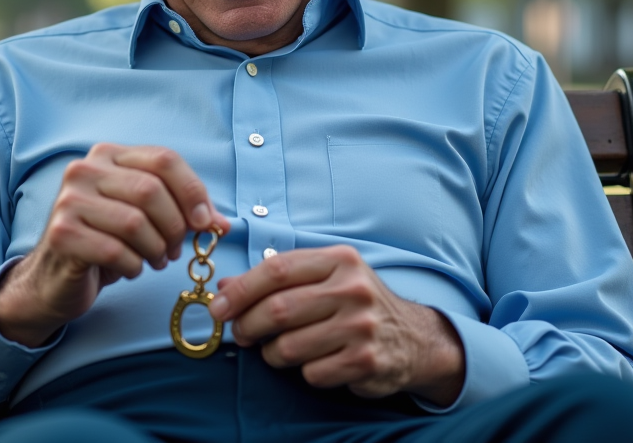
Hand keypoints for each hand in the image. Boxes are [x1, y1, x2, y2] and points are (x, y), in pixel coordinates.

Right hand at [0, 143, 229, 346]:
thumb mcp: (145, 218)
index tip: (205, 222)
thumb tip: (222, 224)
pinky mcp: (62, 234)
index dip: (192, 191)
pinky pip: (115, 251)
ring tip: (154, 260)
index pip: (164, 159)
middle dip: (174, 226)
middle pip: (151, 190)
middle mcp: (85, 170)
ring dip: (155, 249)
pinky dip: (133, 266)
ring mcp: (69, 200)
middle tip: (174, 249)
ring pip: (135, 222)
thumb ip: (182, 212)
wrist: (55, 278)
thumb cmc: (106, 242)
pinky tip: (130, 269)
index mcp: (109, 155)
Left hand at [209, 245, 464, 406]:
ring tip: (282, 349)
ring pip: (288, 347)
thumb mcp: (326, 278)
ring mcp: (361, 327)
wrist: (413, 338)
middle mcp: (353, 289)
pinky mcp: (366, 361)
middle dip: (248, 326)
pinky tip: (318, 362)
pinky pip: (311, 373)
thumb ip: (278, 279)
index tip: (218, 307)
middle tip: (242, 335)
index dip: (241, 290)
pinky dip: (305, 372)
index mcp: (339, 260)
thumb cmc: (357, 303)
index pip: (277, 270)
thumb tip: (224, 288)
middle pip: (278, 310)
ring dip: (273, 354)